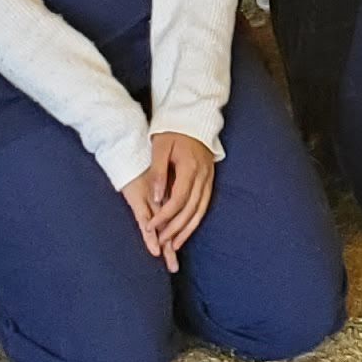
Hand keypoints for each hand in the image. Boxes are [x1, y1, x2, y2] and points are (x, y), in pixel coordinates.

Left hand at [122, 132, 216, 267]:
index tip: (151, 227)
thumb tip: (156, 197)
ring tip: (175, 245)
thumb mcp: (160, 147)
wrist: (193, 117)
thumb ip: (158, 172)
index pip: (178, 199)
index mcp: (189, 167)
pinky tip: (188, 230)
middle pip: (190, 209)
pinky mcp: (210, 179)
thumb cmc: (172, 130)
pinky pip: (205, 204)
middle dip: (175, 228)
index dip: (165, 216)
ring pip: (200, 210)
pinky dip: (196, 220)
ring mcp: (208, 178)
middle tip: (162, 242)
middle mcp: (202, 175)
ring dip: (187, 229)